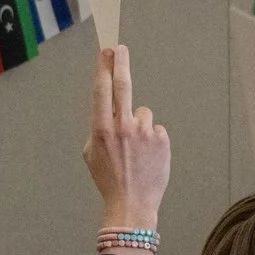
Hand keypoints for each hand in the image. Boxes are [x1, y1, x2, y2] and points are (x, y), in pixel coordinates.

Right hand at [83, 46, 170, 243]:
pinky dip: (153, 139)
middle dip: (120, 63)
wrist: (132, 205)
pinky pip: (156, 130)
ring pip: (143, 114)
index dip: (103, 68)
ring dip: (139, 125)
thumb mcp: (91, 154)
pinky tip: (147, 157)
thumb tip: (109, 112)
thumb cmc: (109, 180)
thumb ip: (98, 129)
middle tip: (120, 49)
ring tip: (136, 150)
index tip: (105, 53)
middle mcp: (123, 126)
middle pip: (123, 85)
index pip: (102, 90)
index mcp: (101, 129)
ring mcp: (145, 132)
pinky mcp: (162, 140)